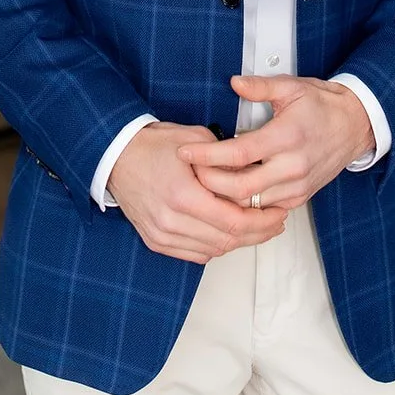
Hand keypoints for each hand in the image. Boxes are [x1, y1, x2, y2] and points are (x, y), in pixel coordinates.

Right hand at [107, 121, 287, 263]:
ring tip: (259, 228)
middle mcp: (171, 221)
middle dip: (258, 233)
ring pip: (214, 250)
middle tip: (276, 222)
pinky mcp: (156, 241)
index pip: (233, 221)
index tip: (278, 213)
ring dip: (240, 241)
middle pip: (227, 240)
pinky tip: (230, 233)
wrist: (115, 156)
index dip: (261, 221)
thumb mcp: (195, 141)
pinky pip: (196, 254)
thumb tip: (255, 176)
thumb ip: (225, 160)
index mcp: (183, 195)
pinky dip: (217, 246)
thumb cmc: (155, 144)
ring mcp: (162, 235)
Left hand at [176, 75, 375, 211]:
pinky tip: (231, 189)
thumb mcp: (292, 87)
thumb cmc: (324, 106)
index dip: (207, 155)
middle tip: (191, 171)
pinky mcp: (299, 197)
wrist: (355, 125)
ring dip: (224, 195)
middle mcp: (292, 166)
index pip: (238, 154)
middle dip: (209, 183)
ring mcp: (296, 186)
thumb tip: (234, 83)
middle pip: (239, 188)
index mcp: (287, 136)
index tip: (186, 152)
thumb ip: (260, 86)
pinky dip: (245, 202)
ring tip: (205, 180)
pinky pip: (264, 208)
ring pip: (250, 203)